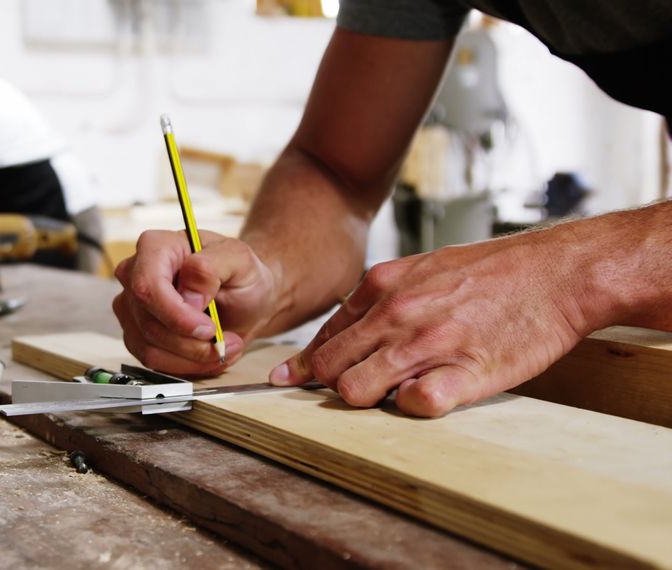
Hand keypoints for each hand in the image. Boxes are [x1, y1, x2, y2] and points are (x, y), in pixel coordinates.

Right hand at [113, 230, 277, 375]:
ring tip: (222, 347)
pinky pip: (153, 360)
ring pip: (150, 347)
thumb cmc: (239, 274)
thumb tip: (188, 293)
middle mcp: (135, 274)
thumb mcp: (240, 260)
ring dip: (192, 356)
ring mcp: (132, 306)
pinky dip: (185, 364)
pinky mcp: (136, 332)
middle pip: (149, 322)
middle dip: (192, 342)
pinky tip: (207, 353)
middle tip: (225, 341)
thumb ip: (212, 267)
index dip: (176, 315)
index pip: (147, 286)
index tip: (208, 328)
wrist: (243, 299)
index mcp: (156, 247)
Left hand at [269, 228, 597, 416]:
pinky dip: (411, 408)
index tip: (287, 381)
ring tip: (390, 395)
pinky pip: (415, 404)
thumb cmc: (493, 272)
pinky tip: (425, 397)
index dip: (306, 365)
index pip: (325, 337)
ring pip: (357, 389)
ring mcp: (428, 344)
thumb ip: (380, 296)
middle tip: (349, 393)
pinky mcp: (465, 372)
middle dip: (329, 387)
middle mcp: (397, 314)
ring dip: (365, 400)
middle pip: (331, 367)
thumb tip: (344, 328)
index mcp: (382, 287)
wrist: (557, 272)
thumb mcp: (423, 267)